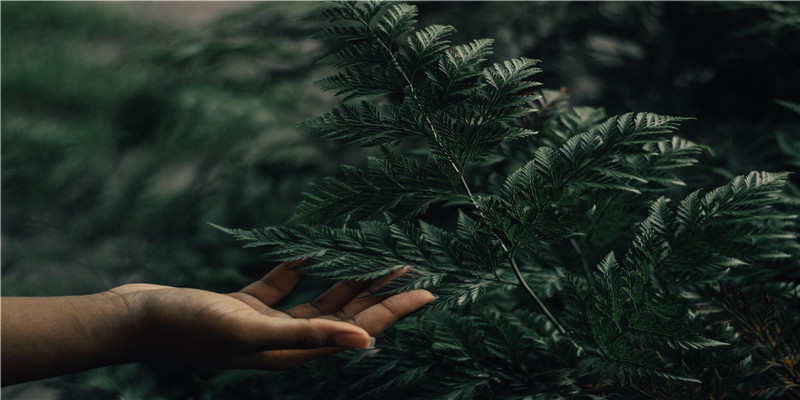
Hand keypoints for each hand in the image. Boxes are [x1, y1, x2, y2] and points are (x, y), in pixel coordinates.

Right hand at [110, 261, 433, 368]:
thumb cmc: (189, 327)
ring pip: (318, 300)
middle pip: (346, 316)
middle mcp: (284, 341)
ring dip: (346, 279)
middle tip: (412, 266)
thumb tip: (367, 343)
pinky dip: (298, 269)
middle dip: (379, 292)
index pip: (358, 330)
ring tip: (376, 256)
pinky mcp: (244, 306)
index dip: (394, 311)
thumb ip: (309, 336)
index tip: (428, 290)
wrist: (135, 319)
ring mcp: (264, 324)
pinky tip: (311, 251)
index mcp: (293, 353)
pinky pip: (282, 286)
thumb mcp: (251, 331)